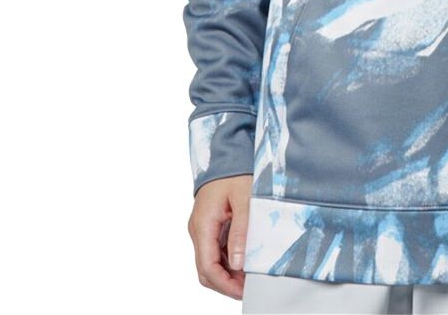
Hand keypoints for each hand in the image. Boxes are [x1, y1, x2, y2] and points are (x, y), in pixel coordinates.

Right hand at [188, 174, 251, 298]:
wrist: (226, 155)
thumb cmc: (235, 173)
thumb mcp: (245, 200)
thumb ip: (241, 232)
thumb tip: (238, 263)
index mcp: (203, 224)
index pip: (207, 267)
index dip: (224, 284)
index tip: (243, 292)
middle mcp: (198, 230)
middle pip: (205, 270)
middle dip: (225, 283)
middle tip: (248, 287)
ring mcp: (202, 229)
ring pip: (209, 263)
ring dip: (227, 274)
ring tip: (249, 277)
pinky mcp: (209, 226)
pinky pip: (214, 251)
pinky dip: (227, 261)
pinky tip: (244, 262)